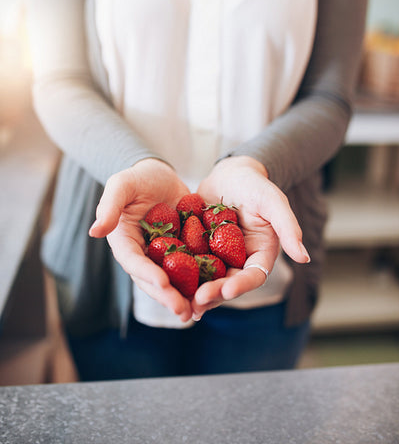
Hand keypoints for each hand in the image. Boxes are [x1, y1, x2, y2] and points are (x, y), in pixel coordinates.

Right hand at [89, 158, 192, 321]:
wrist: (161, 176)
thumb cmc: (138, 177)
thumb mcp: (122, 184)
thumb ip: (109, 206)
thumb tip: (94, 232)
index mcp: (124, 241)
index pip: (134, 261)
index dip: (147, 274)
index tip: (162, 283)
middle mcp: (142, 254)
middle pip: (152, 280)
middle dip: (167, 296)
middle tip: (182, 311)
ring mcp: (162, 257)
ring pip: (171, 281)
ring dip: (182, 298)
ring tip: (197, 312)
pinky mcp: (182, 253)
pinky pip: (190, 270)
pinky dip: (199, 283)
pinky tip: (214, 293)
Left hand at [192, 155, 309, 318]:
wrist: (230, 172)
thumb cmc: (256, 184)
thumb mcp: (273, 201)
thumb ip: (288, 227)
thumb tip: (304, 257)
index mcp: (260, 254)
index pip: (253, 276)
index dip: (241, 286)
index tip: (226, 289)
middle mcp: (240, 260)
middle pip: (228, 283)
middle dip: (214, 294)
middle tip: (197, 302)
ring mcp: (219, 257)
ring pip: (208, 280)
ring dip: (196, 293)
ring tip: (182, 303)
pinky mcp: (200, 249)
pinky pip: (190, 264)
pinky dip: (180, 274)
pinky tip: (166, 281)